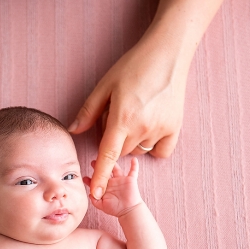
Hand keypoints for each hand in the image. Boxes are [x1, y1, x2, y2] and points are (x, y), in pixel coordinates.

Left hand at [69, 37, 186, 198]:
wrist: (168, 54)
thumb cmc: (133, 67)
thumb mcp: (105, 85)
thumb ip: (89, 112)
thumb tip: (74, 131)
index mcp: (122, 119)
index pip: (107, 156)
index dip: (100, 177)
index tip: (96, 195)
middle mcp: (142, 128)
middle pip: (120, 151)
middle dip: (113, 141)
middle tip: (117, 116)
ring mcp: (161, 130)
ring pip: (137, 150)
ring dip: (131, 141)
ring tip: (135, 115)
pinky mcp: (175, 128)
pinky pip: (160, 150)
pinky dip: (152, 145)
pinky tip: (150, 126)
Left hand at [84, 157, 141, 217]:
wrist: (128, 211)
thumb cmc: (115, 209)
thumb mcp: (102, 206)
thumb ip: (95, 201)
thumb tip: (89, 194)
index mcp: (105, 187)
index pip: (96, 181)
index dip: (90, 179)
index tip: (84, 177)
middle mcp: (112, 181)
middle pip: (104, 171)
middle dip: (98, 167)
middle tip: (93, 162)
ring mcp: (121, 180)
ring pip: (116, 168)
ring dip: (113, 163)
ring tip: (108, 157)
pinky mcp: (130, 180)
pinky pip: (133, 171)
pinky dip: (134, 165)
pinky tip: (133, 159)